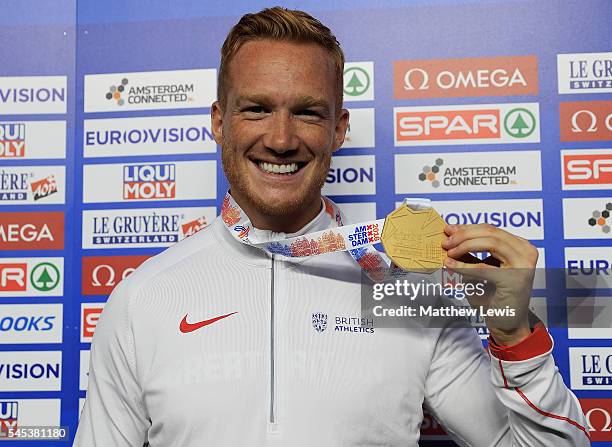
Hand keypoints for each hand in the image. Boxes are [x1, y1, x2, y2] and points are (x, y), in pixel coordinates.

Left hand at [441, 223, 537, 345]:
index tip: (448, 230)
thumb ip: (470, 252)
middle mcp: (526, 251)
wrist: (506, 323)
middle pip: (491, 232)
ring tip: (449, 252)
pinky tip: (450, 265)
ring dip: (465, 245)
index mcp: (519, 246)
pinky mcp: (515, 279)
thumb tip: (450, 235)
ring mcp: (524, 264)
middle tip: (446, 242)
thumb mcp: (479, 268)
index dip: (467, 227)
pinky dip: (464, 265)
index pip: (491, 229)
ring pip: (491, 243)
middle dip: (464, 235)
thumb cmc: (492, 296)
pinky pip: (485, 267)